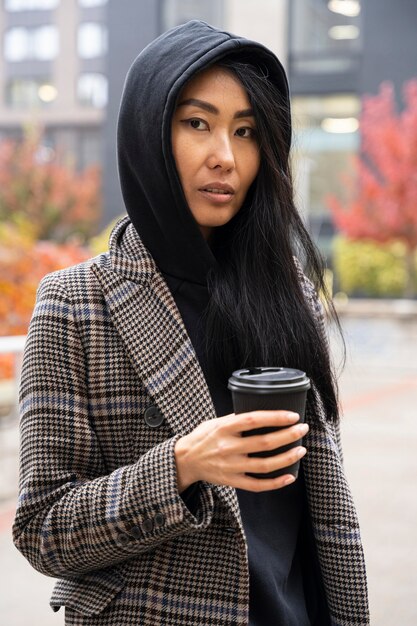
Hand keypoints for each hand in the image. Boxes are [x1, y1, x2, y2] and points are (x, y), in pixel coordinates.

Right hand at [174, 411, 307, 492]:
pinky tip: (289, 476)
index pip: (254, 420)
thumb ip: (236, 419)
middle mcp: (227, 447)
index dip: (275, 417)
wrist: (185, 460)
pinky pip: (257, 485)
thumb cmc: (203, 437)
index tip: (293, 415)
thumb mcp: (216, 422)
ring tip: (301, 450)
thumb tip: (264, 414)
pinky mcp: (232, 481)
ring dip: (287, 458)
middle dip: (288, 435)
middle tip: (303, 429)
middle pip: (264, 443)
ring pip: (265, 465)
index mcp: (224, 428)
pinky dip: (276, 483)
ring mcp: (230, 466)